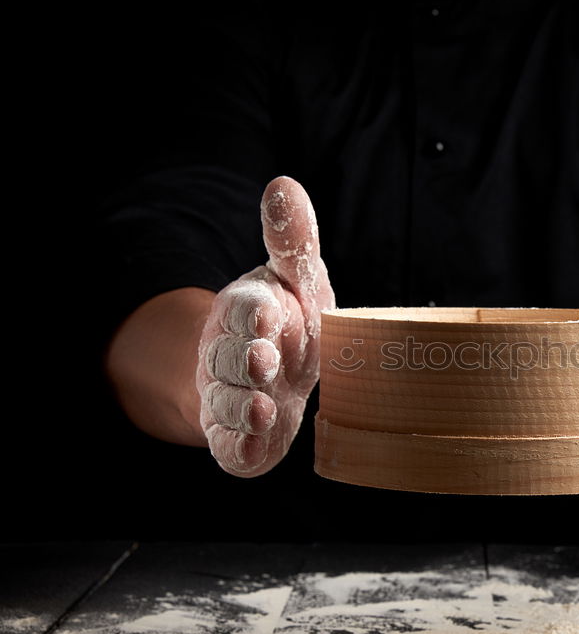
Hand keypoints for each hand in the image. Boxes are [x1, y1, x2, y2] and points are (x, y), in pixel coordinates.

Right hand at [196, 176, 335, 476]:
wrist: (275, 375)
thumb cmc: (293, 322)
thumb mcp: (299, 279)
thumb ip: (292, 240)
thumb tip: (284, 184)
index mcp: (249, 313)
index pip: (244, 311)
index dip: (252, 315)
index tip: (265, 316)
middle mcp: (230, 355)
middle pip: (228, 359)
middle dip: (243, 361)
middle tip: (262, 362)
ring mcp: (229, 397)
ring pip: (226, 403)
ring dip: (241, 407)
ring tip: (261, 409)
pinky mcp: (237, 436)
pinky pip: (231, 446)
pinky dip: (239, 449)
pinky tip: (251, 448)